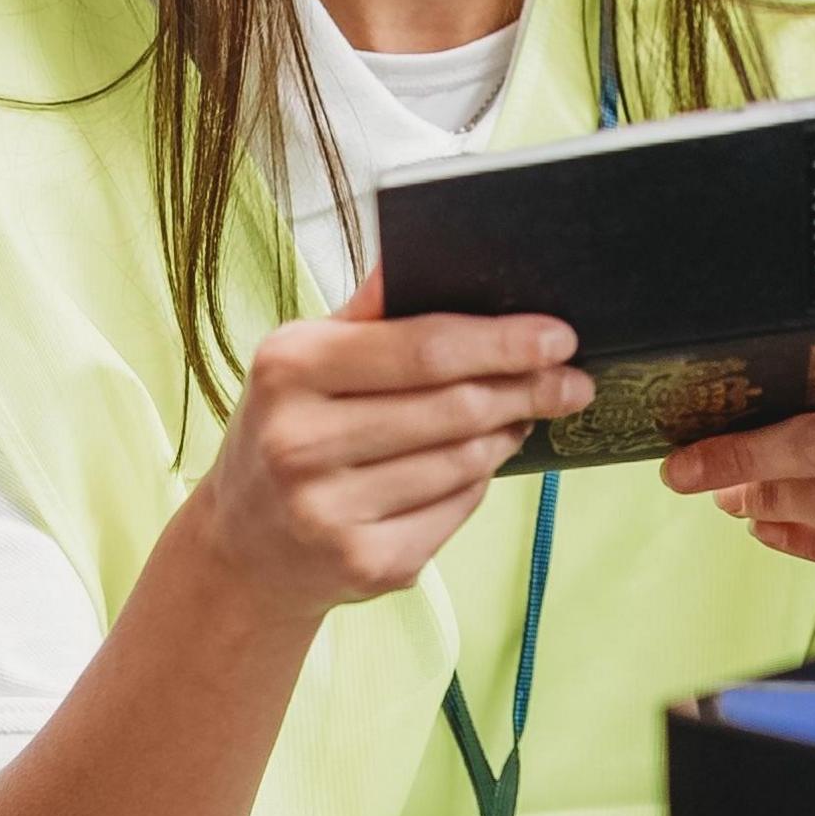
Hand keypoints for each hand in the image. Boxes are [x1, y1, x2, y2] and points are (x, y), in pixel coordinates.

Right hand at [182, 273, 592, 618]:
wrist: (243, 550)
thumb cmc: (289, 432)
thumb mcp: (304, 361)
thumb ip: (368, 312)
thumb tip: (430, 251)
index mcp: (290, 369)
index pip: (424, 347)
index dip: (503, 342)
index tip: (559, 336)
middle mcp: (301, 442)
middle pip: (456, 408)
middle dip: (528, 389)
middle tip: (572, 381)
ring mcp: (330, 512)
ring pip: (465, 462)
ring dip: (507, 434)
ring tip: (521, 416)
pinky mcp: (365, 565)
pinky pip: (457, 510)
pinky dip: (478, 484)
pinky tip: (475, 466)